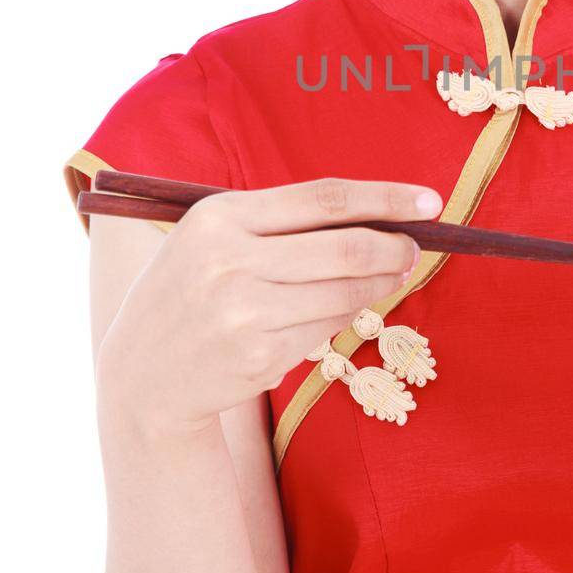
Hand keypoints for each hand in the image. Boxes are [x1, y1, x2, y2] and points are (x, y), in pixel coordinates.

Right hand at [95, 176, 441, 437]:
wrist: (142, 374)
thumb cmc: (192, 290)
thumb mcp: (214, 238)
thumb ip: (281, 222)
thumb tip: (377, 215)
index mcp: (221, 217)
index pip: (325, 198)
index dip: (386, 198)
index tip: (430, 202)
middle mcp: (229, 261)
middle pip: (347, 247)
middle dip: (395, 247)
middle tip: (415, 249)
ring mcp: (244, 313)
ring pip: (345, 293)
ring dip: (380, 285)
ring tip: (392, 276)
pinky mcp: (258, 356)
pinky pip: (327, 330)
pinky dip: (345, 318)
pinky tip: (342, 310)